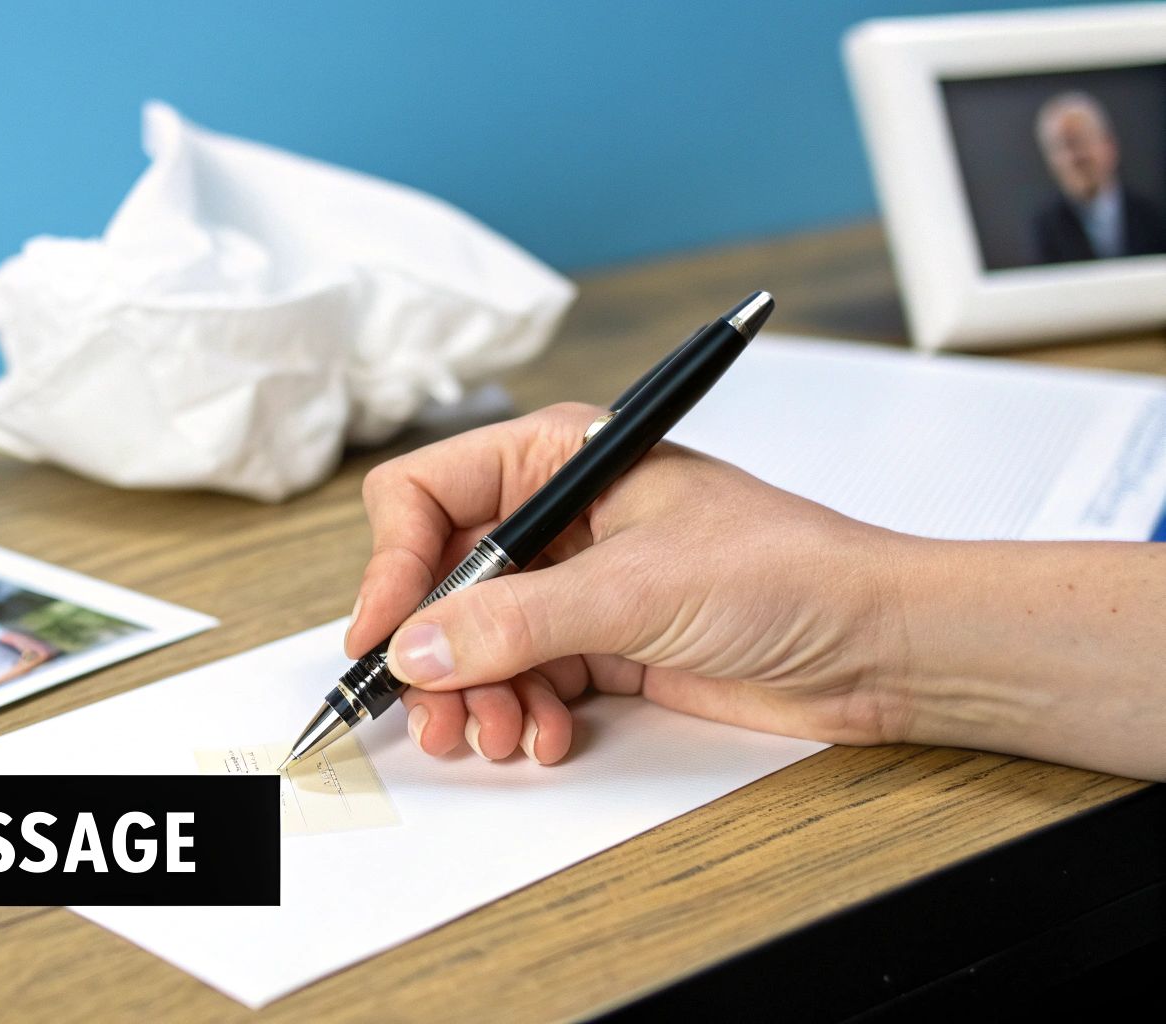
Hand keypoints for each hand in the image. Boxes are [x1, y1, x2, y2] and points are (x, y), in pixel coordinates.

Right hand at [347, 402, 908, 765]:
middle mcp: (555, 518)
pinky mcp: (598, 644)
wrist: (876, 647)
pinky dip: (521, 716)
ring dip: (475, 696)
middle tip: (438, 712)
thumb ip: (517, 619)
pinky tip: (550, 736)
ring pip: (472, 641)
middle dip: (433, 653)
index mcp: (558, 459)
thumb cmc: (790, 572)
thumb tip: (418, 645)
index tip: (383, 635)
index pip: (426, 494)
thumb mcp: (638, 588)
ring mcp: (575, 584)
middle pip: (438, 580)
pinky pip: (520, 681)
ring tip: (503, 733)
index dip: (392, 564)